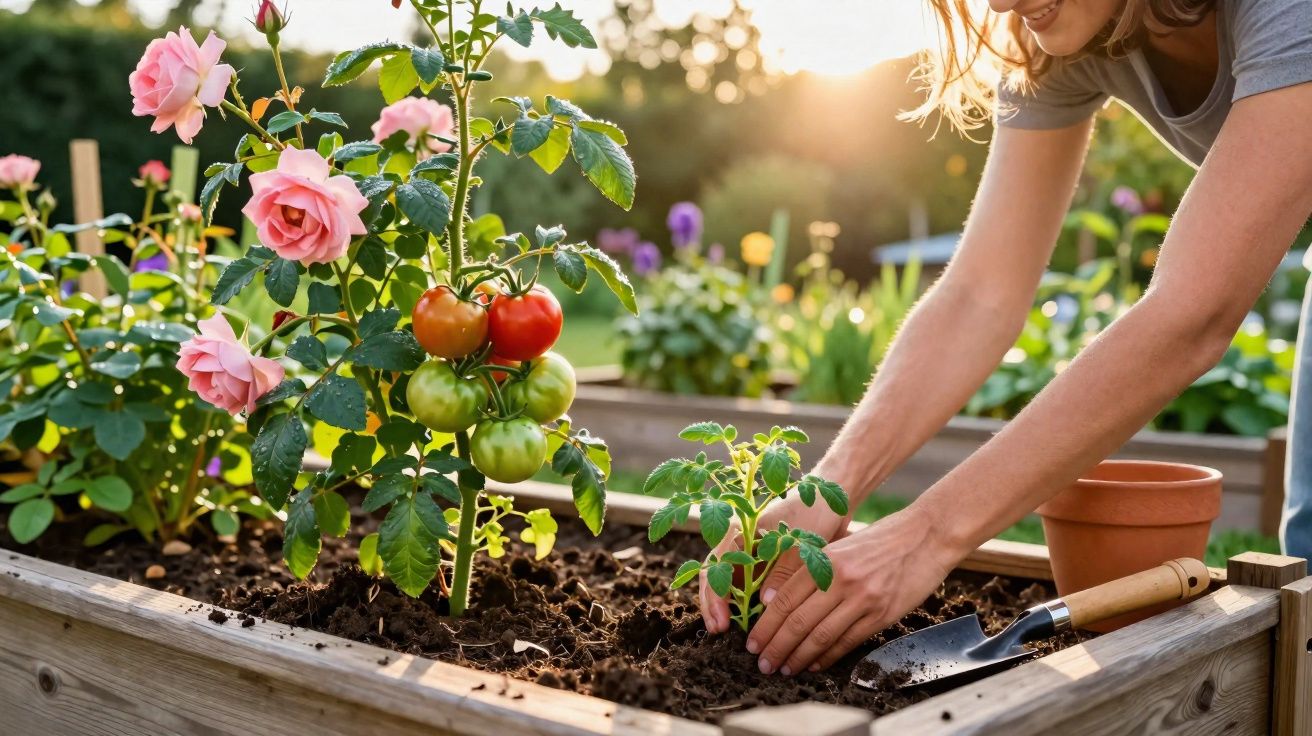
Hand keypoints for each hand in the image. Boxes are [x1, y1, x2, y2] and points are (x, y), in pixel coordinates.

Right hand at [699, 493, 847, 633]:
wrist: (831, 499)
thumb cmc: (814, 512)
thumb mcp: (798, 541)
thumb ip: (781, 570)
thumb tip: (764, 602)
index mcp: (740, 531)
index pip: (715, 566)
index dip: (715, 596)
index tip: (722, 621)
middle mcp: (741, 544)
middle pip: (715, 576)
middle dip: (713, 605)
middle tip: (719, 631)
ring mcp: (751, 555)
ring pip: (729, 584)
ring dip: (727, 607)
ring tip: (731, 631)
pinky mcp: (765, 565)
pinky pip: (749, 587)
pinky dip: (746, 605)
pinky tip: (752, 622)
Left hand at [746, 505, 958, 674]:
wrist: (925, 536)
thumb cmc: (880, 540)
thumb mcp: (839, 546)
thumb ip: (809, 570)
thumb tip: (774, 599)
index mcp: (824, 560)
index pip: (784, 600)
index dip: (765, 625)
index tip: (754, 643)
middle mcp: (840, 580)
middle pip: (797, 622)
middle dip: (776, 647)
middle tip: (763, 663)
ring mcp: (862, 599)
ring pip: (820, 636)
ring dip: (798, 657)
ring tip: (784, 668)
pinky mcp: (881, 615)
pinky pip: (847, 642)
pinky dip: (827, 657)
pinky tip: (813, 664)